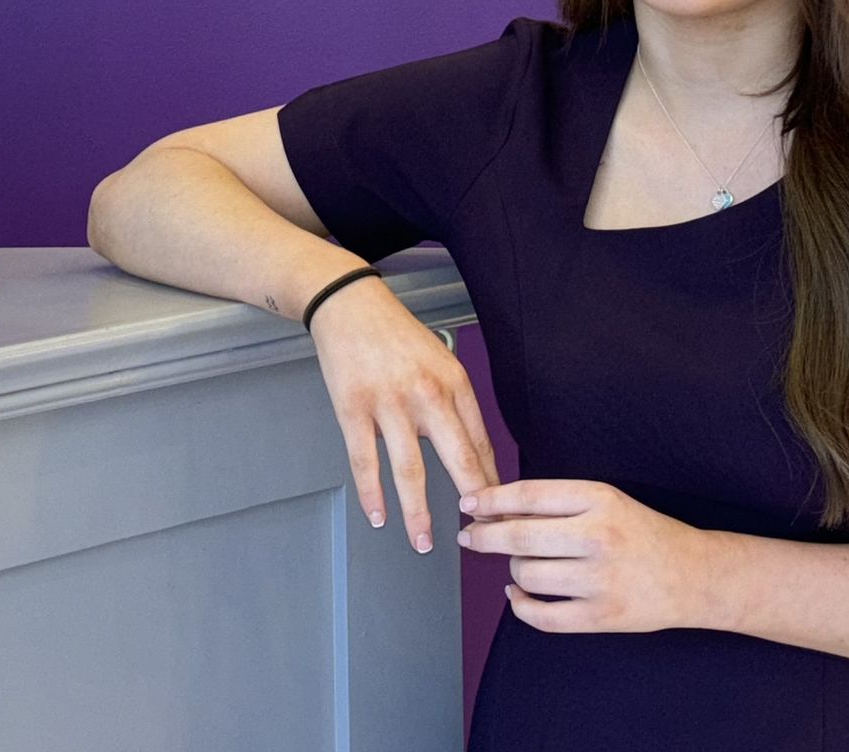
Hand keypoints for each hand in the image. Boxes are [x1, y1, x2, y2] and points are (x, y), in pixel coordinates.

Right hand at [306, 274, 500, 554]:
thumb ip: (456, 406)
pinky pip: (365, 460)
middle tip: (480, 538)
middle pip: (458, 460)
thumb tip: (474, 458)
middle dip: (473, 506)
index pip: (482, 445)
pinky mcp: (353, 408)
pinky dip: (372, 494)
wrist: (349, 304)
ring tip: (425, 543)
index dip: (493, 486)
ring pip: (410, 470)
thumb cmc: (396, 334)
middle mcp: (427, 394)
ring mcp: (389, 403)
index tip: (499, 515)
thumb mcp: (440, 361)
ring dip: (418, 514)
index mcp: (454, 383)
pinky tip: (378, 516)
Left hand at [455, 478, 719, 632]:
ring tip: (518, 563)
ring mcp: (599, 580)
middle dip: (484, 536)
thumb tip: (498, 508)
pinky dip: (520, 605)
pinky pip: (543, 616)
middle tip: (468, 536)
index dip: (490, 499)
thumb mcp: (605, 499)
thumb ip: (557, 502)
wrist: (691, 575)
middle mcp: (597, 536)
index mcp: (598, 498)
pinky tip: (518, 593)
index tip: (468, 503)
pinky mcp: (601, 617)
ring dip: (511, 569)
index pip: (528, 495)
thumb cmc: (641, 532)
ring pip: (526, 575)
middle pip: (519, 536)